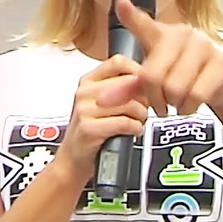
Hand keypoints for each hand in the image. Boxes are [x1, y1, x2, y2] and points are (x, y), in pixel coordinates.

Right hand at [55, 54, 149, 185]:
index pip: (118, 62)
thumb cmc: (92, 131)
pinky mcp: (90, 128)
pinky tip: (132, 132)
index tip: (144, 87)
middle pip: (129, 83)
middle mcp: (84, 92)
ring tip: (136, 123)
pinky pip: (126, 123)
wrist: (73, 159)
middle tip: (142, 110)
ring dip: (141, 116)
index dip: (138, 73)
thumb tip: (149, 79)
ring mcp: (84, 110)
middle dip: (144, 99)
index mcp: (87, 81)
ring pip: (131, 105)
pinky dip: (136, 129)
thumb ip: (122, 87)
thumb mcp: (102, 103)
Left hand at [113, 0, 222, 117]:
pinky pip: (196, 95)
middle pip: (153, 76)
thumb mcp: (153, 77)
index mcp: (160, 35)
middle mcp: (182, 35)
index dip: (130, 14)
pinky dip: (188, 108)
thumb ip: (127, 85)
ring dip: (173, 105)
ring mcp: (204, 46)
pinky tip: (189, 103)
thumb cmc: (181, 75)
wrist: (221, 83)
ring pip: (175, 88)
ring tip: (175, 101)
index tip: (120, 1)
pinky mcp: (221, 63)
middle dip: (154, 99)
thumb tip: (102, 98)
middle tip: (159, 104)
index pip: (141, 23)